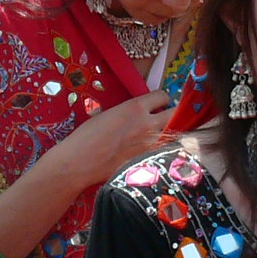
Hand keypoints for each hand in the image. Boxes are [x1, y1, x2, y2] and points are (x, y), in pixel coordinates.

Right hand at [44, 90, 175, 190]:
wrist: (80, 162)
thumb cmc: (87, 137)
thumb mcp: (109, 114)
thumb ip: (129, 112)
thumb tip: (140, 115)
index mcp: (135, 107)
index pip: (162, 95)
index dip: (161, 100)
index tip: (158, 104)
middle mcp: (147, 123)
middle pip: (176, 113)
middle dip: (173, 113)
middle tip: (166, 118)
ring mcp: (151, 144)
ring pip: (174, 134)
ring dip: (170, 133)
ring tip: (161, 136)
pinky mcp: (149, 161)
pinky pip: (164, 152)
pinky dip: (163, 151)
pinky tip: (154, 153)